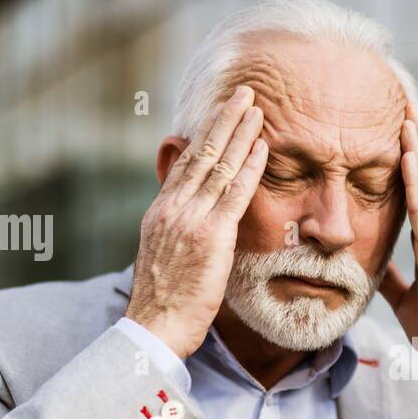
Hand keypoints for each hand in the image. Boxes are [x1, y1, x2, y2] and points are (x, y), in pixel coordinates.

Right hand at [126, 85, 267, 359]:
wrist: (154, 326)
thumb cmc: (164, 302)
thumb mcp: (165, 257)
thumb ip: (179, 232)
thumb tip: (194, 224)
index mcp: (161, 211)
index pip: (185, 162)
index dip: (205, 133)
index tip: (221, 112)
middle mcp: (173, 208)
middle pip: (201, 152)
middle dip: (223, 119)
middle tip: (243, 92)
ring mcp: (190, 219)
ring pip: (218, 165)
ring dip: (240, 132)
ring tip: (257, 107)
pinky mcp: (210, 236)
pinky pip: (234, 193)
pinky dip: (249, 166)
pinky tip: (262, 145)